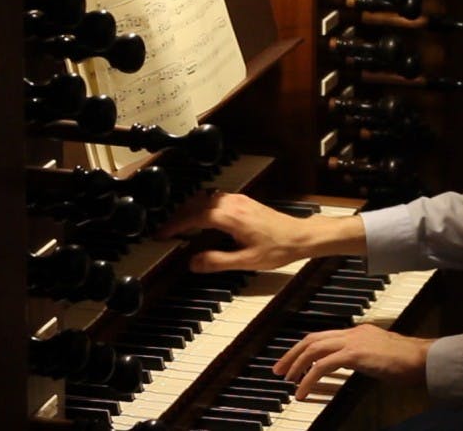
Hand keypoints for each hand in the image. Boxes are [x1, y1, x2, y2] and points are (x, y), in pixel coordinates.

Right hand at [155, 190, 306, 271]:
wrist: (300, 236)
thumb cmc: (277, 248)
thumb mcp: (246, 261)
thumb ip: (217, 261)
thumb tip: (193, 262)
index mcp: (230, 217)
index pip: (194, 217)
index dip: (175, 225)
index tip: (162, 234)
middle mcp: (233, 204)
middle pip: (197, 204)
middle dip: (179, 216)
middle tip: (166, 230)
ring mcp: (239, 200)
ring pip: (206, 199)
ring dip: (191, 209)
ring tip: (180, 225)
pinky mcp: (245, 201)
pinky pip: (217, 199)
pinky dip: (204, 206)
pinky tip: (203, 218)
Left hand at [273, 324, 433, 399]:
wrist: (423, 358)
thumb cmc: (408, 362)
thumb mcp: (381, 356)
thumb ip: (365, 357)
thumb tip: (355, 365)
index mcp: (358, 332)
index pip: (324, 336)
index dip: (305, 348)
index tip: (293, 361)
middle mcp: (353, 333)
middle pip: (313, 339)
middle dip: (293, 354)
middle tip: (279, 369)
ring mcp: (354, 341)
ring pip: (314, 349)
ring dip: (296, 365)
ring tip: (287, 381)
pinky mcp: (355, 354)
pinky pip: (322, 366)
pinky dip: (308, 378)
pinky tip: (302, 392)